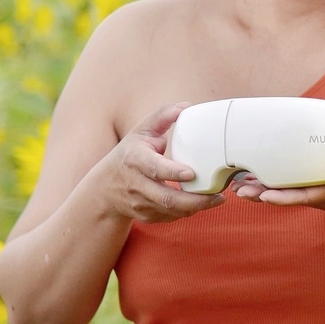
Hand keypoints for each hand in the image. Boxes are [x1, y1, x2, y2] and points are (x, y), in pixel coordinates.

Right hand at [96, 102, 224, 222]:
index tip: (192, 173)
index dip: (172, 172)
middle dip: (195, 200)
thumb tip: (186, 106)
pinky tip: (202, 204)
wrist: (104, 188)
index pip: (154, 168)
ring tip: (217, 199)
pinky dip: (187, 212)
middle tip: (219, 195)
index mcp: (134, 160)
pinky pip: (170, 217)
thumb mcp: (141, 131)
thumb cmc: (129, 154)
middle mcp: (136, 184)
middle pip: (166, 198)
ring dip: (196, 208)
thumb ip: (162, 117)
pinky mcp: (146, 216)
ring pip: (171, 211)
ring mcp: (140, 203)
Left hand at [230, 162, 324, 235]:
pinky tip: (258, 177)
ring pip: (287, 191)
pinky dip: (273, 181)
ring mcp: (319, 192)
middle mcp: (323, 194)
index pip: (306, 195)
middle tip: (238, 190)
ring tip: (238, 185)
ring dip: (263, 189)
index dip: (285, 196)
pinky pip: (292, 185)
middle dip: (263, 193)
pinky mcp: (318, 186)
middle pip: (289, 195)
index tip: (264, 196)